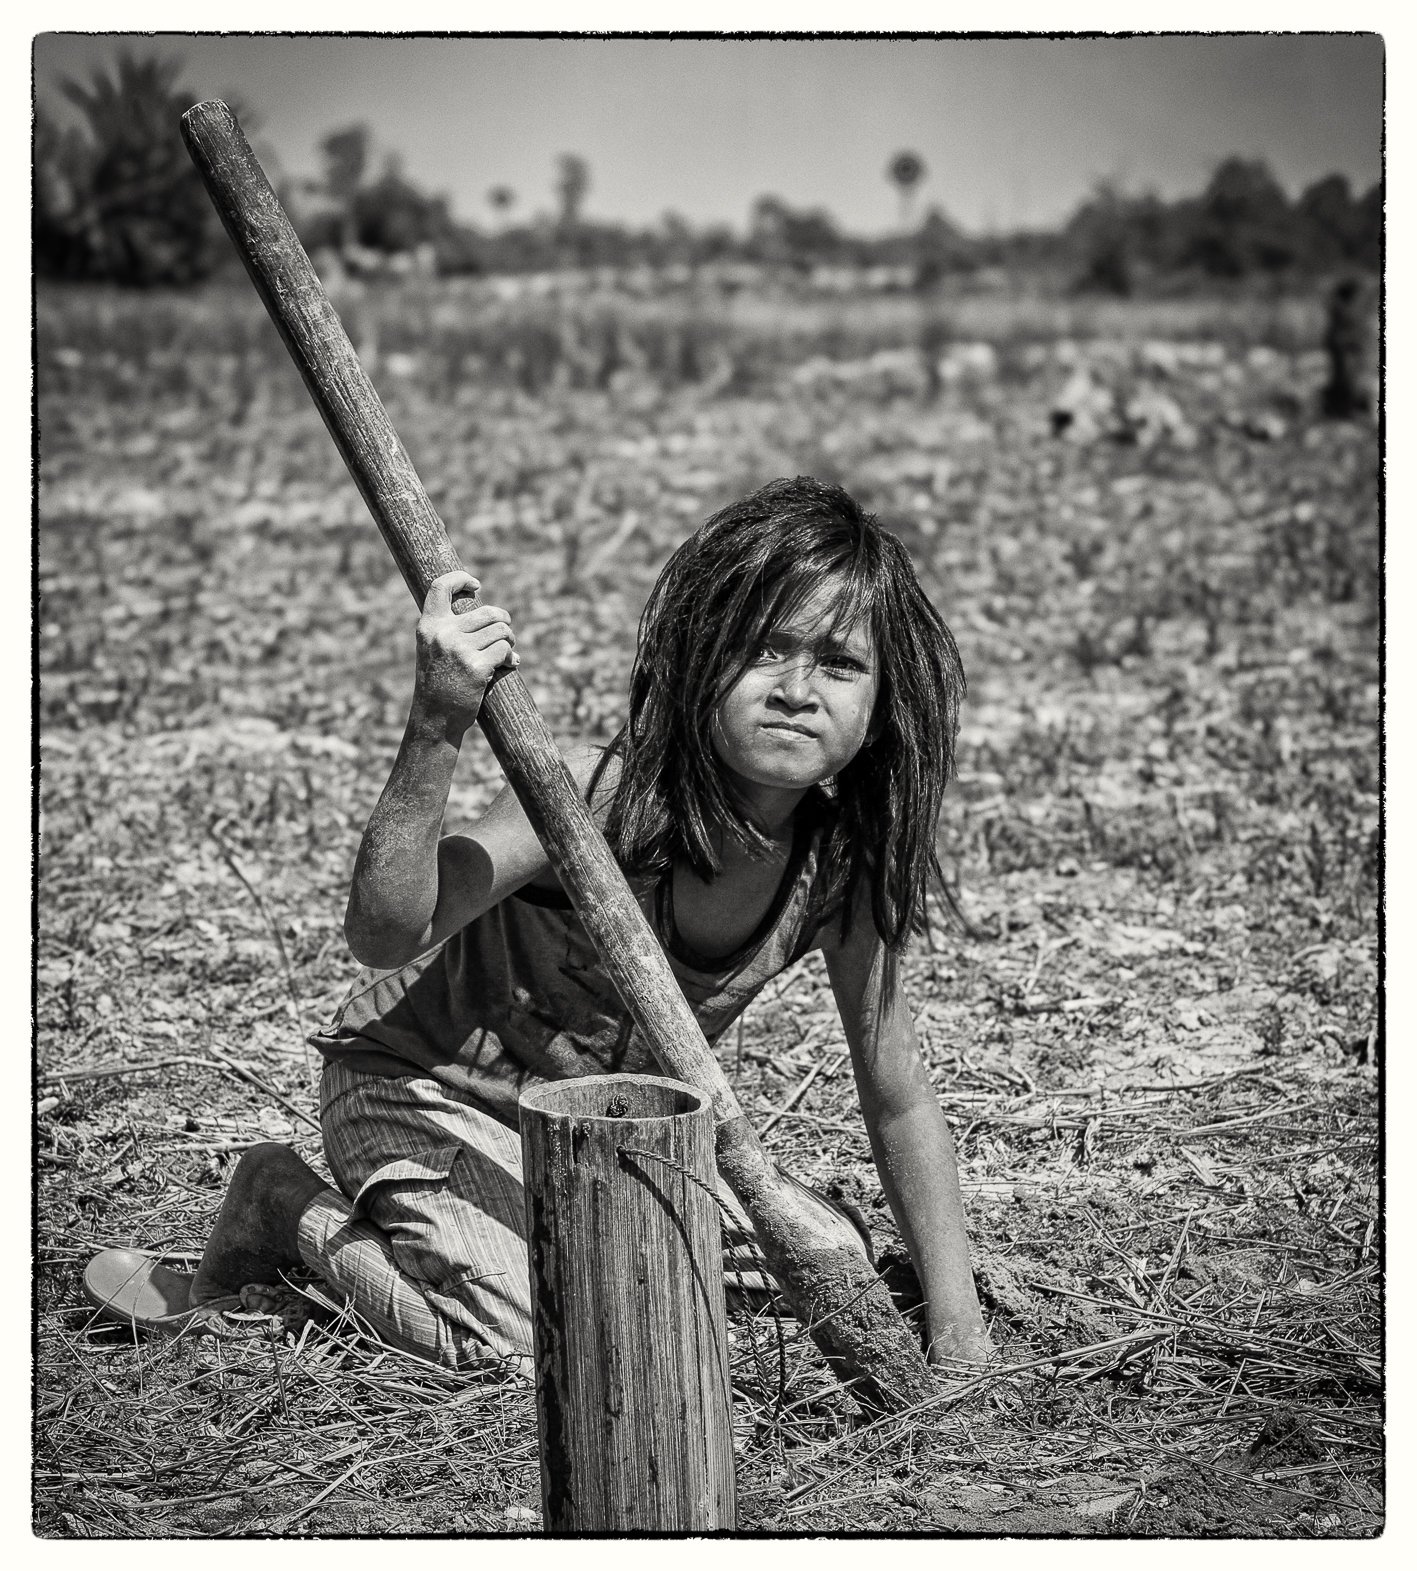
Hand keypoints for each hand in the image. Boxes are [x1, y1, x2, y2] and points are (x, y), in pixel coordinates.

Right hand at [411, 571, 518, 739]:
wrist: (435, 719)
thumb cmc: (438, 685)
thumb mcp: (433, 651)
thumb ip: (451, 630)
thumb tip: (492, 615)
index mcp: (428, 627)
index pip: (440, 587)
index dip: (460, 578)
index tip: (476, 585)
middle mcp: (442, 634)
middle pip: (487, 611)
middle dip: (504, 621)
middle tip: (506, 634)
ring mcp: (459, 650)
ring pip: (501, 630)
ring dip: (510, 640)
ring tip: (507, 652)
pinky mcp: (476, 667)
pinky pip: (505, 649)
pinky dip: (510, 656)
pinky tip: (509, 665)